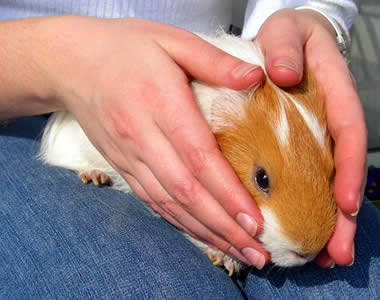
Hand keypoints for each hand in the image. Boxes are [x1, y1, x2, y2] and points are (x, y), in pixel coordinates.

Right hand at [31, 16, 268, 267]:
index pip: (198, 157)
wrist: (70, 62)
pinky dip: (179, 222)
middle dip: (222, 226)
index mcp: (159, 103)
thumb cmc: (124, 47)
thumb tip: (255, 77)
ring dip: (204, 232)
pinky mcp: (122, 165)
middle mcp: (142, 137)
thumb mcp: (170, 38)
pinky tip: (202, 235)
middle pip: (186, 191)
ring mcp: (129, 156)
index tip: (254, 220)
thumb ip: (213, 60)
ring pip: (169, 203)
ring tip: (237, 253)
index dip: (226, 193)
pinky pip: (152, 200)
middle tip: (256, 253)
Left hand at [256, 9, 366, 265]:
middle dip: (343, 215)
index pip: (348, 134)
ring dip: (330, 222)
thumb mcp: (286, 32)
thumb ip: (286, 47)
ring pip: (329, 183)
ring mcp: (319, 137)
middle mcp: (331, 122)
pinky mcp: (302, 147)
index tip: (346, 203)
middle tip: (338, 253)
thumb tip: (283, 72)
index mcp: (335, 94)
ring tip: (326, 258)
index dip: (349, 169)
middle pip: (343, 171)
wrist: (283, 43)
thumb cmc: (286, 38)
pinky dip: (310, 208)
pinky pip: (310, 179)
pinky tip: (305, 234)